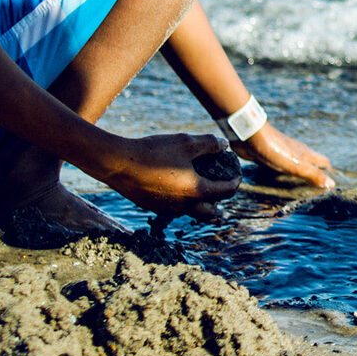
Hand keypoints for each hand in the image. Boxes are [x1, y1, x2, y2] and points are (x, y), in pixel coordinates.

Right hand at [94, 131, 242, 216]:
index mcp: (196, 191)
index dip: (235, 183)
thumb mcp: (186, 142)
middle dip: (220, 205)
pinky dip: (183, 203)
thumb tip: (224, 144)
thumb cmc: (154, 151)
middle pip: (210, 213)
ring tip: (205, 196)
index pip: (225, 192)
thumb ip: (209, 144)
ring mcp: (167, 209)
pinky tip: (179, 191)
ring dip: (202, 207)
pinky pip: (175, 210)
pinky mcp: (153, 207)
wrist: (118, 164)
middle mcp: (183, 205)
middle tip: (223, 192)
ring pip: (191, 213)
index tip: (237, 176)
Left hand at [231, 123, 337, 191]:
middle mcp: (296, 152)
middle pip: (310, 163)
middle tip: (315, 190)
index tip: (332, 184)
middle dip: (314, 174)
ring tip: (297, 189)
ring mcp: (282, 153)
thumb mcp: (296, 165)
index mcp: (305, 154)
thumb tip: (331, 184)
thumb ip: (312, 174)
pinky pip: (280, 167)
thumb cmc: (275, 149)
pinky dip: (282, 175)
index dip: (329, 173)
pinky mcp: (269, 155)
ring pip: (295, 165)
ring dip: (298, 175)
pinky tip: (278, 182)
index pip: (323, 162)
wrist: (250, 136)